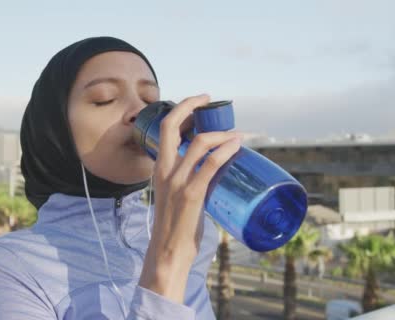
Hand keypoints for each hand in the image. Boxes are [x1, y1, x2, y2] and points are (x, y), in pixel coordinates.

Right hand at [139, 94, 240, 302]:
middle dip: (192, 106)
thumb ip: (188, 179)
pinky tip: (237, 146)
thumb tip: (213, 169)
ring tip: (236, 135)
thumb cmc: (174, 226)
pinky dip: (226, 150)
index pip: (164, 128)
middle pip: (173, 125)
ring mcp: (177, 181)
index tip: (198, 102)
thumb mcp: (173, 195)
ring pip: (200, 143)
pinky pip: (211, 164)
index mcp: (158, 169)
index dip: (181, 109)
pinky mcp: (192, 194)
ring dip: (222, 133)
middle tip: (210, 102)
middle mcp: (164, 170)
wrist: (168, 252)